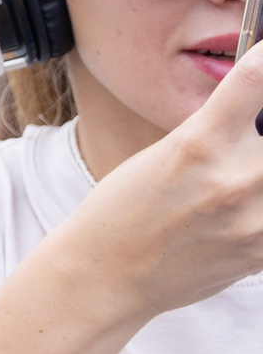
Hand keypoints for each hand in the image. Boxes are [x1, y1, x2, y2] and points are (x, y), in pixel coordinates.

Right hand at [54, 41, 262, 325]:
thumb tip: (261, 107)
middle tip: (254, 131)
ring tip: (246, 169)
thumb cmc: (124, 208)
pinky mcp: (262, 253)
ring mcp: (256, 222)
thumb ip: (225, 126)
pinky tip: (246, 204)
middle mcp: (235, 180)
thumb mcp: (166, 152)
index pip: (257, 77)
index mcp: (199, 143)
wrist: (105, 275)